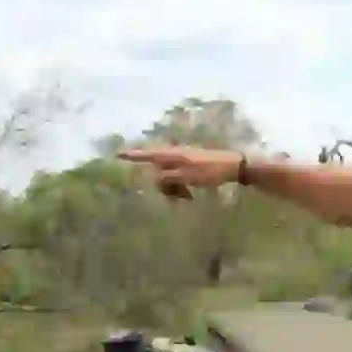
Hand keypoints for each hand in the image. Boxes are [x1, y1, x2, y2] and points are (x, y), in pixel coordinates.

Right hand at [117, 146, 244, 199]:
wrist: (234, 166)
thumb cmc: (211, 171)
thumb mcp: (187, 177)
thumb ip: (168, 178)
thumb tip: (154, 179)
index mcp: (173, 155)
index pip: (148, 155)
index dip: (133, 156)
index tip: (117, 154)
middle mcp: (176, 156)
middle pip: (158, 171)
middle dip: (163, 185)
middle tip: (180, 197)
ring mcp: (184, 161)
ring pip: (169, 176)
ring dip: (174, 188)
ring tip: (188, 197)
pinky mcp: (192, 167)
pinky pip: (179, 178)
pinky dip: (182, 187)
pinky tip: (191, 196)